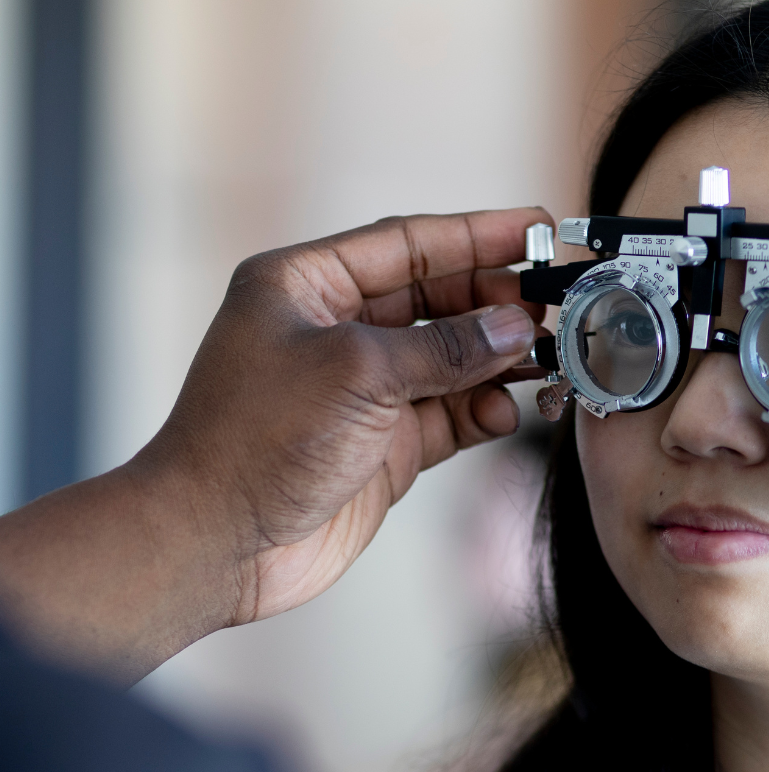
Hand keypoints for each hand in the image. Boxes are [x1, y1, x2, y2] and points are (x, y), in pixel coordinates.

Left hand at [0, 208, 549, 681]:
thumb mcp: (357, 373)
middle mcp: (337, 329)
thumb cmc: (256, 441)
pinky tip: (503, 411)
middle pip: (436, 297)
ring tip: (543, 358)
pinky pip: (449, 411)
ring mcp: (364, 387)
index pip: (407, 243)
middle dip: (493, 300)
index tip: (535, 226)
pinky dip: (481, 409)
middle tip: (548, 305)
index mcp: (308, 285)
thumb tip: (516, 326)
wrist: (216, 544)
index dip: (475, 234)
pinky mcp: (384, 440)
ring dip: (496, 358)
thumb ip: (446, 348)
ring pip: (450, 357)